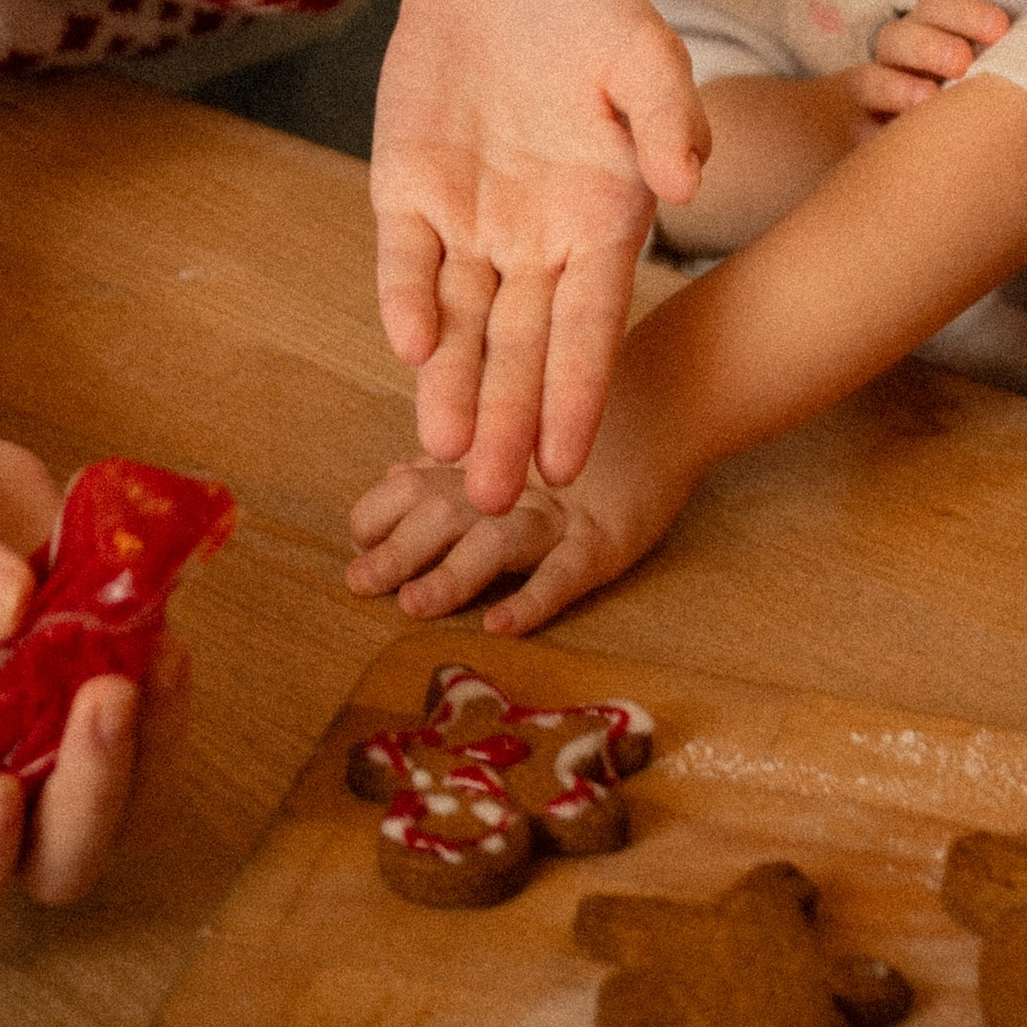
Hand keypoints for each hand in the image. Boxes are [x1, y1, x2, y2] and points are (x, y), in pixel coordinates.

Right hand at [0, 428, 188, 955]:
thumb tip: (7, 606)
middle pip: (53, 866)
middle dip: (88, 800)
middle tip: (104, 695)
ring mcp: (49, 747)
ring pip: (125, 814)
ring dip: (147, 754)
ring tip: (154, 656)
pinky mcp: (104, 696)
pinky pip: (156, 736)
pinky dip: (168, 699)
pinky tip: (166, 634)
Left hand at [344, 398, 700, 635]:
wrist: (670, 402)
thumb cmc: (579, 431)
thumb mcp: (508, 444)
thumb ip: (450, 466)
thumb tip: (391, 479)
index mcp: (480, 459)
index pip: (410, 485)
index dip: (378, 514)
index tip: (356, 542)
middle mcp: (510, 484)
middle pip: (443, 514)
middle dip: (397, 549)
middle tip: (359, 582)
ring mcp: (557, 514)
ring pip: (496, 542)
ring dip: (451, 574)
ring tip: (414, 605)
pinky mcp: (604, 540)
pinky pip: (563, 573)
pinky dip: (531, 599)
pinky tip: (500, 624)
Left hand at [371, 0, 705, 513]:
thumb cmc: (594, 12)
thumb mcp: (647, 48)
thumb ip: (667, 113)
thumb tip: (683, 183)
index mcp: (601, 219)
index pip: (588, 325)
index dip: (575, 392)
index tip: (568, 462)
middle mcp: (533, 237)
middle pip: (520, 347)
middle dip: (508, 422)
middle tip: (493, 504)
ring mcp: (466, 218)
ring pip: (459, 321)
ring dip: (452, 385)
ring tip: (445, 455)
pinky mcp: (406, 187)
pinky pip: (404, 257)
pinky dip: (405, 299)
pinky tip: (412, 346)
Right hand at [853, 0, 1011, 123]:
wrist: (966, 159)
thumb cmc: (991, 94)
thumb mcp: (1002, 63)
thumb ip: (1005, 36)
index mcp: (934, 31)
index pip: (938, 6)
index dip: (965, 12)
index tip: (1000, 29)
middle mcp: (901, 57)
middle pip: (897, 36)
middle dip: (929, 45)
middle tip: (962, 62)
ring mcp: (879, 93)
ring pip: (867, 78)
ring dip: (898, 86)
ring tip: (930, 99)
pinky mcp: (868, 132)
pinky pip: (859, 128)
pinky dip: (877, 130)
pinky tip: (905, 133)